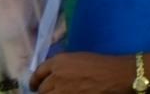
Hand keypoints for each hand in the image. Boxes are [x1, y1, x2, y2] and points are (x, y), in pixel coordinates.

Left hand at [29, 52, 148, 93]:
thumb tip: (53, 75)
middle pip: (42, 89)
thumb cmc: (99, 64)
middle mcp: (56, 76)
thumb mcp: (75, 59)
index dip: (34, 81)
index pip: (38, 74)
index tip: (33, 86)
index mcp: (56, 62)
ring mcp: (64, 90)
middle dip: (42, 92)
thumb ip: (60, 66)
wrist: (115, 75)